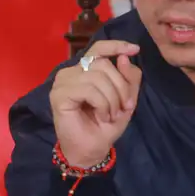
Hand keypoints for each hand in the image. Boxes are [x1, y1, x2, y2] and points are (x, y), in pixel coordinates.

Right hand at [50, 40, 142, 167]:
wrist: (92, 150)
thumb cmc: (105, 126)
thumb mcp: (125, 100)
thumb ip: (128, 79)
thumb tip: (124, 57)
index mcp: (85, 71)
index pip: (98, 48)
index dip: (116, 45)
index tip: (136, 50)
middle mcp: (71, 72)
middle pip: (103, 64)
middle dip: (120, 86)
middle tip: (124, 107)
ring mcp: (62, 83)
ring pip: (97, 76)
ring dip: (112, 98)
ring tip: (111, 114)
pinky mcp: (59, 95)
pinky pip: (88, 90)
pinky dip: (102, 104)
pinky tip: (102, 116)